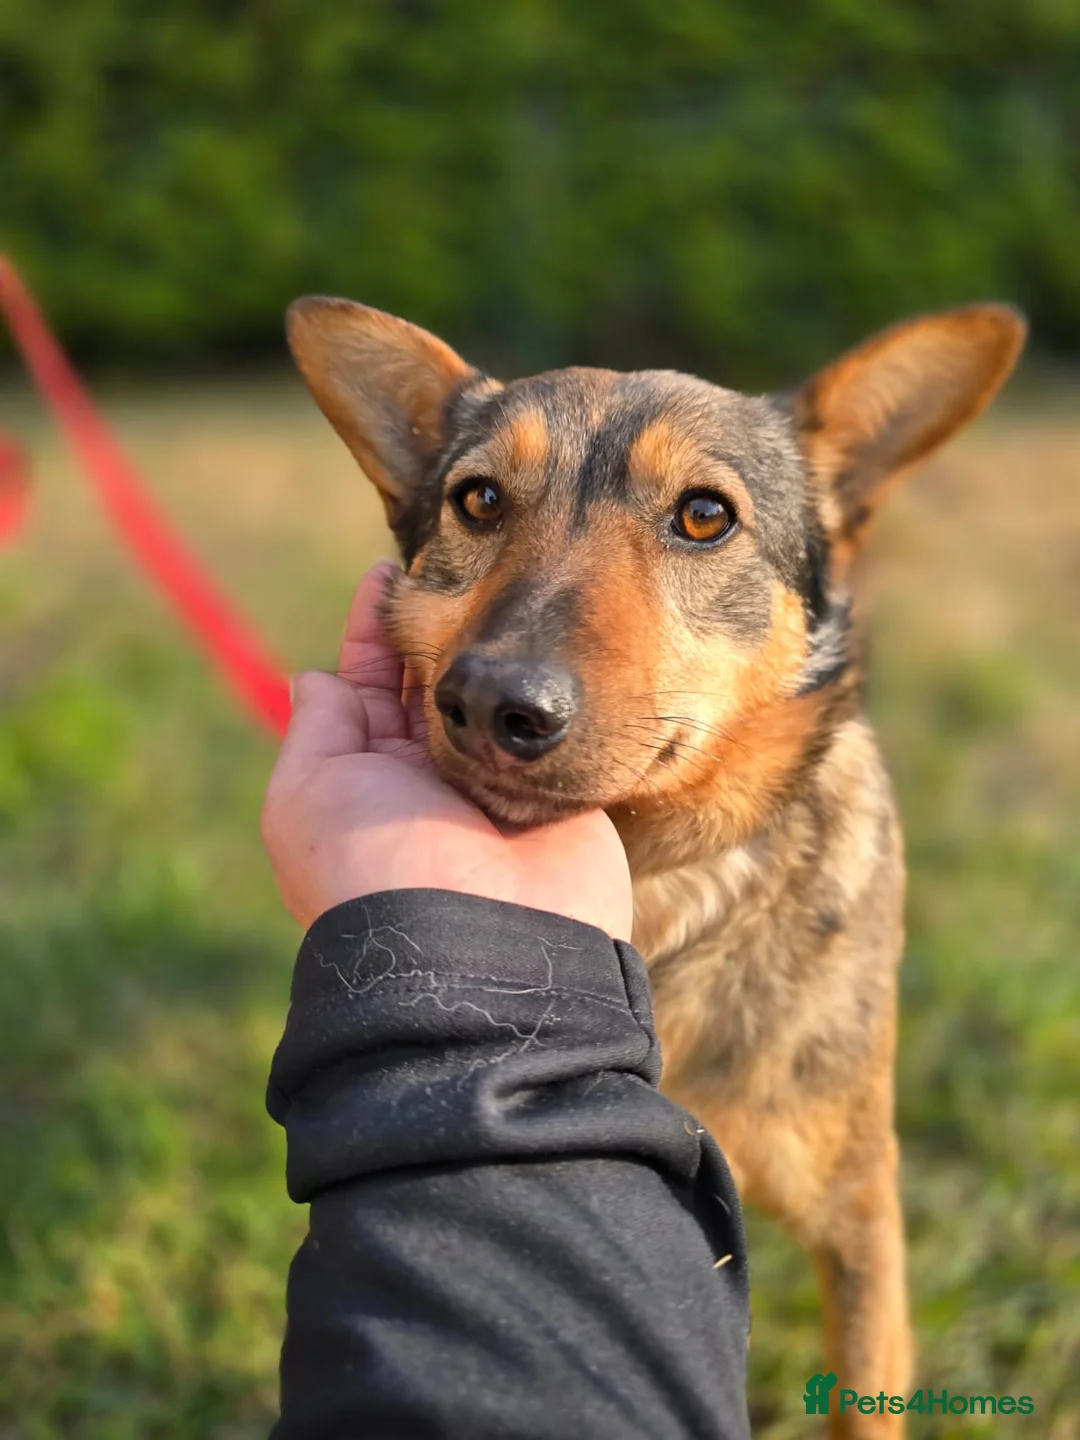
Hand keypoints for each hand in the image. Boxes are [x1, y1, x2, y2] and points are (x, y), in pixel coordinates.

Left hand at [261, 562, 633, 938]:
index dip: (374, 630)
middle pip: (438, 683)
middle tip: (458, 559)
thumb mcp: (310, 792)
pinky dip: (553, 686)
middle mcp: (434, 776)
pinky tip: (560, 633)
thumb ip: (318, 729)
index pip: (370, 685)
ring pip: (497, 696)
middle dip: (442, 625)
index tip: (385, 572)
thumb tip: (313, 677)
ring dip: (499, 646)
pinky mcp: (565, 788)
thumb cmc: (375, 865)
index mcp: (369, 775)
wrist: (478, 948)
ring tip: (510, 579)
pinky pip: (555, 726)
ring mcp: (503, 781)